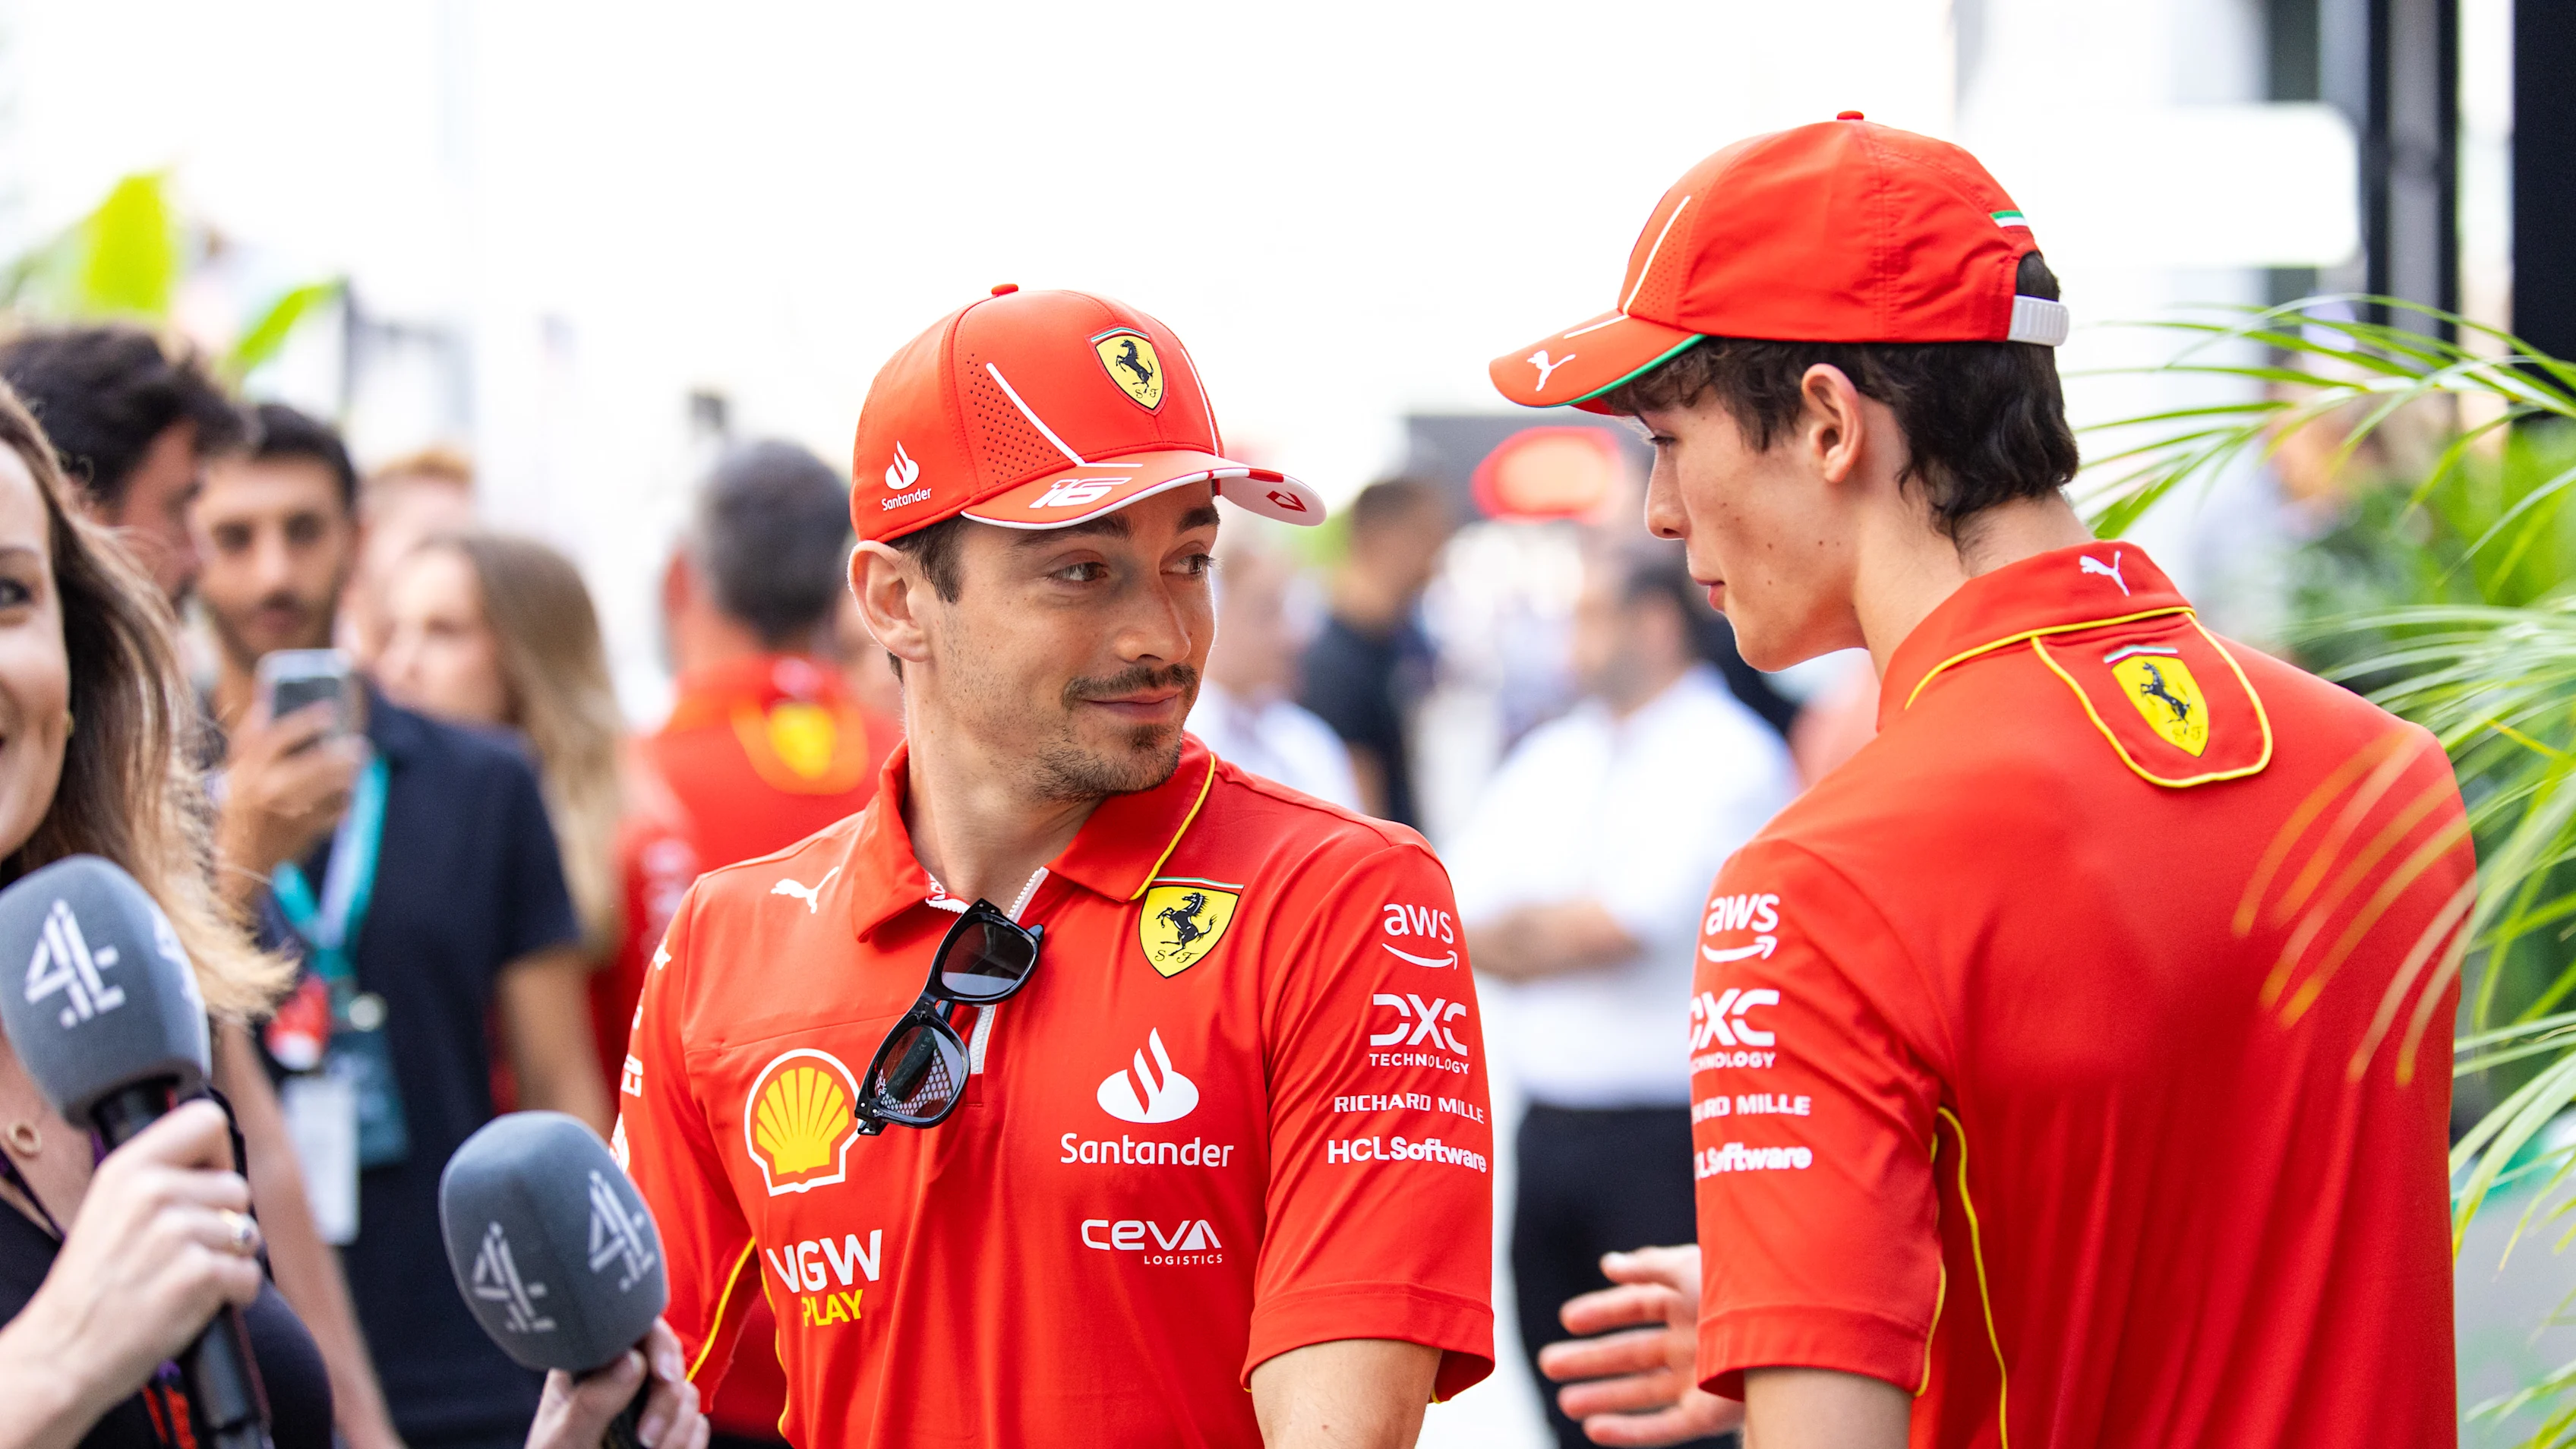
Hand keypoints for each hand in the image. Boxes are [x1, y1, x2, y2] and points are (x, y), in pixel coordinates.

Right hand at [2, 1101, 265, 1430]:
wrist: (62, 1353)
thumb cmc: (93, 1285)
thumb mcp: (109, 1209)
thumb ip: (158, 1176)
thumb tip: (219, 1158)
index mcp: (126, 1168)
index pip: (206, 1120)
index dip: (217, 1156)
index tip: (203, 1185)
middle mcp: (151, 1192)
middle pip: (237, 1187)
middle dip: (222, 1222)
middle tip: (180, 1253)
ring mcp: (175, 1233)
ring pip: (247, 1233)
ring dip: (227, 1260)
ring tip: (179, 1278)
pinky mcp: (198, 1275)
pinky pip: (249, 1274)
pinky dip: (233, 1294)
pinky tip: (193, 1302)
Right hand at [214, 701, 363, 891]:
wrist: (240, 858)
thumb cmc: (241, 806)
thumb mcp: (236, 773)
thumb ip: (249, 740)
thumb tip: (266, 705)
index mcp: (247, 772)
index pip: (276, 738)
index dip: (305, 721)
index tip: (330, 710)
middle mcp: (266, 791)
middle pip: (314, 765)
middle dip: (341, 754)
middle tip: (362, 745)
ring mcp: (288, 814)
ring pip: (332, 790)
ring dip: (350, 776)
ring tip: (359, 765)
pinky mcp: (306, 833)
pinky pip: (338, 812)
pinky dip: (348, 801)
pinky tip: (349, 792)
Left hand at [527, 1319, 703, 1448]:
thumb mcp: (564, 1437)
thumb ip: (592, 1401)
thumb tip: (632, 1360)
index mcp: (591, 1364)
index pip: (636, 1328)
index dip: (659, 1345)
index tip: (664, 1375)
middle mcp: (623, 1376)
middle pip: (670, 1361)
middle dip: (666, 1402)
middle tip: (647, 1439)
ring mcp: (648, 1401)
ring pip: (687, 1395)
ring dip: (675, 1430)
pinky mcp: (669, 1427)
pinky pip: (697, 1424)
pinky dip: (686, 1443)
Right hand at [1538, 1245, 1741, 1447]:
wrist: (1787, 1331)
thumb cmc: (1742, 1291)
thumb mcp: (1690, 1268)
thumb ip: (1648, 1266)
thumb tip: (1607, 1264)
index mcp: (1691, 1303)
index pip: (1637, 1307)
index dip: (1601, 1312)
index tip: (1567, 1320)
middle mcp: (1693, 1342)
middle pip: (1631, 1353)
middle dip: (1589, 1359)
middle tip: (1548, 1363)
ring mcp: (1699, 1380)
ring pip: (1640, 1392)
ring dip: (1601, 1397)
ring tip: (1565, 1402)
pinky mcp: (1708, 1415)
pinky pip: (1662, 1426)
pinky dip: (1628, 1430)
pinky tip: (1595, 1430)